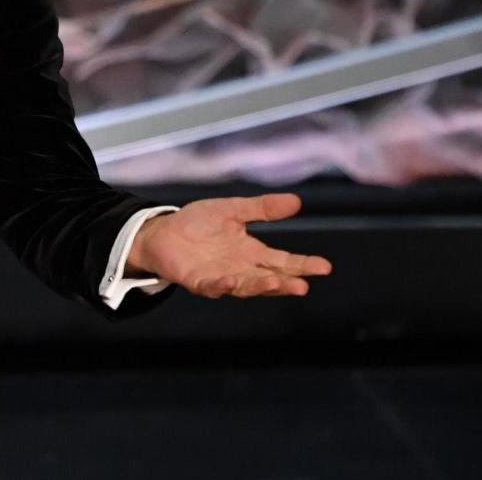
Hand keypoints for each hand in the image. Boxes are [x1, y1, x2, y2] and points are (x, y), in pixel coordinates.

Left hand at [127, 193, 330, 298]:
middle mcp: (240, 268)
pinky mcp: (198, 281)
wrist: (163, 231)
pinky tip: (232, 280)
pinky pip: (213, 286)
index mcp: (250, 252)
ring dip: (260, 286)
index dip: (302, 265)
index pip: (282, 261)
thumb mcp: (232, 210)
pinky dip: (223, 285)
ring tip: (276, 283)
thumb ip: (261, 209)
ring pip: (245, 286)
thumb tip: (296, 201)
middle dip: (286, 282)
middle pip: (269, 278)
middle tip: (303, 285)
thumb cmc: (197, 223)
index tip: (324, 267)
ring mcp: (221, 277)